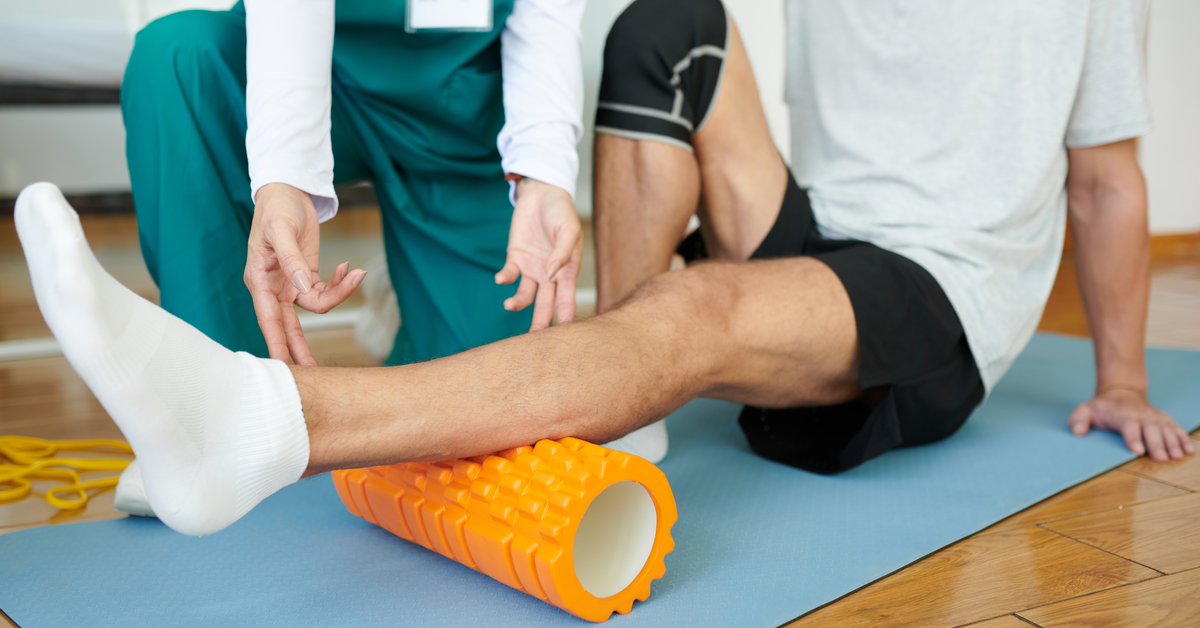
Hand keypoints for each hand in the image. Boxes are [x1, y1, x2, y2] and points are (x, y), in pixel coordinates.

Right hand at [245, 183, 365, 364]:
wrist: (287, 190)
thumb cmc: (276, 207)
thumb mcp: (281, 230)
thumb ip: (291, 260)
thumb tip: (303, 287)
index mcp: (260, 279)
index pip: (268, 318)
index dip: (276, 343)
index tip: (283, 365)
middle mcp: (273, 286)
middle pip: (288, 325)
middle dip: (301, 347)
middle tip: (314, 371)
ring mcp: (290, 282)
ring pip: (314, 305)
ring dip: (339, 294)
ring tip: (355, 274)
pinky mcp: (306, 275)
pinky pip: (324, 290)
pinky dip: (339, 282)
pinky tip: (348, 268)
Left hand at [495, 178, 582, 330]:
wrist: (541, 193)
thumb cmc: (560, 211)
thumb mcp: (568, 229)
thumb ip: (562, 253)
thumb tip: (553, 275)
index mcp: (567, 271)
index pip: (567, 300)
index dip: (566, 317)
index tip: (564, 336)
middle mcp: (549, 274)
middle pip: (545, 305)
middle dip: (541, 324)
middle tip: (534, 342)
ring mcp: (531, 268)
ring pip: (525, 295)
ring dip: (518, 303)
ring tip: (509, 305)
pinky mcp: (515, 258)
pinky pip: (509, 275)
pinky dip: (504, 278)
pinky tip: (501, 279)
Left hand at [1069, 386, 1194, 461]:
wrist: (1122, 392)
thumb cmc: (1102, 407)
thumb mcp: (1085, 410)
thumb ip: (1078, 420)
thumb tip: (1077, 432)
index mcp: (1122, 415)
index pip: (1128, 426)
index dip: (1133, 438)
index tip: (1137, 451)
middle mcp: (1141, 416)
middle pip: (1151, 430)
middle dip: (1156, 444)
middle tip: (1161, 458)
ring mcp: (1155, 417)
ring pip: (1166, 430)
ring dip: (1173, 443)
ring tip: (1177, 456)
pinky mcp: (1164, 419)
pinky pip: (1176, 428)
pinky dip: (1183, 438)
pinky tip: (1189, 451)